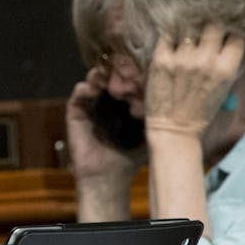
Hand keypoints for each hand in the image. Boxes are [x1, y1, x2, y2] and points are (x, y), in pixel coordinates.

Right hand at [64, 66, 145, 180]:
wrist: (109, 176)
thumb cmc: (131, 156)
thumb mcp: (149, 132)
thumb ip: (155, 114)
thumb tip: (169, 93)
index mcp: (124, 104)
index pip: (126, 80)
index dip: (131, 73)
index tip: (139, 69)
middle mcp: (106, 101)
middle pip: (109, 77)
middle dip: (116, 71)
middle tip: (123, 68)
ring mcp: (90, 105)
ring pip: (92, 81)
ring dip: (99, 75)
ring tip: (107, 76)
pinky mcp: (75, 113)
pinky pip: (77, 95)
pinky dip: (83, 88)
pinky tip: (93, 89)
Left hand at [143, 26, 243, 135]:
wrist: (175, 129)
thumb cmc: (201, 110)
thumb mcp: (224, 88)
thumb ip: (229, 64)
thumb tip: (233, 39)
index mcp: (224, 70)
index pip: (236, 36)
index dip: (233, 30)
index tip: (227, 29)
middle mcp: (205, 61)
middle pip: (214, 24)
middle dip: (212, 24)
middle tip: (206, 26)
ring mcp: (182, 59)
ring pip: (189, 26)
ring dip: (189, 26)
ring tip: (187, 28)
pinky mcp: (161, 59)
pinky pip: (167, 34)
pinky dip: (170, 33)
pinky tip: (171, 36)